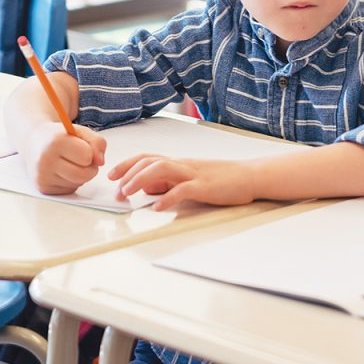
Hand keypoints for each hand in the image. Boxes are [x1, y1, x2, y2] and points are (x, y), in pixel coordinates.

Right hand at [24, 123, 105, 194]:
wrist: (34, 142)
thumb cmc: (60, 136)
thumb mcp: (81, 132)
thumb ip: (98, 143)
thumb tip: (100, 162)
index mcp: (56, 142)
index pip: (87, 156)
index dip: (90, 151)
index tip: (81, 146)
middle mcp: (46, 160)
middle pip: (84, 174)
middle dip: (89, 167)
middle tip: (81, 158)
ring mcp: (43, 176)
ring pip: (78, 183)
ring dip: (80, 175)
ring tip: (69, 162)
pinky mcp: (43, 188)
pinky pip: (70, 189)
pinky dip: (71, 181)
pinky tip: (62, 171)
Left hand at [108, 155, 254, 209]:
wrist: (251, 176)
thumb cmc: (223, 179)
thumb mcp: (191, 180)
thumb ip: (170, 183)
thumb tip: (148, 189)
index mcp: (179, 163)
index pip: (147, 157)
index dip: (127, 164)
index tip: (112, 176)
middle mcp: (183, 165)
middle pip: (150, 161)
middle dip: (128, 174)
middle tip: (117, 192)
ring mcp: (194, 174)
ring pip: (162, 169)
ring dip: (141, 180)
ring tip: (128, 193)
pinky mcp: (206, 186)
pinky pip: (183, 189)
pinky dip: (168, 197)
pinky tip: (158, 207)